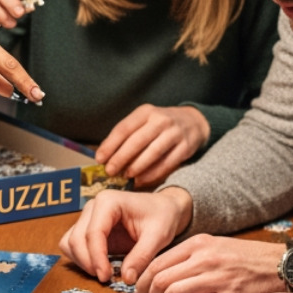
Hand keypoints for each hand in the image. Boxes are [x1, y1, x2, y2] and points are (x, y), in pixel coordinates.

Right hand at [58, 188, 191, 283]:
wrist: (164, 209)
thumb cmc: (163, 216)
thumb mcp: (158, 236)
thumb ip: (142, 256)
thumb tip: (127, 279)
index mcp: (108, 202)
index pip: (93, 233)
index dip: (96, 258)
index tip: (106, 277)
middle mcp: (93, 207)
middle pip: (76, 239)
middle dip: (87, 262)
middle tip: (105, 278)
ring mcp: (88, 218)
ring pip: (70, 243)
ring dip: (81, 261)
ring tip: (102, 274)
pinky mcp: (88, 229)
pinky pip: (74, 246)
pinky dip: (81, 259)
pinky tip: (99, 268)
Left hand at [95, 104, 209, 187]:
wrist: (193, 122)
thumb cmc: (159, 125)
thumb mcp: (143, 121)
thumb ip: (126, 136)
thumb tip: (104, 157)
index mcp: (146, 112)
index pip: (124, 128)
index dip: (110, 145)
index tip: (100, 159)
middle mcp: (161, 120)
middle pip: (137, 141)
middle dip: (121, 158)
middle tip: (110, 171)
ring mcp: (175, 133)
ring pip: (152, 153)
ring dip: (137, 167)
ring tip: (126, 176)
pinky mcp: (186, 147)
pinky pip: (167, 163)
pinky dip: (152, 174)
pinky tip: (141, 180)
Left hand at [134, 235, 286, 292]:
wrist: (284, 267)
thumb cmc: (249, 259)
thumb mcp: (217, 245)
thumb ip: (191, 256)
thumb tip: (162, 271)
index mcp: (199, 244)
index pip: (157, 262)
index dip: (142, 279)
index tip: (138, 289)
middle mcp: (205, 259)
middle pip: (160, 279)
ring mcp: (218, 279)